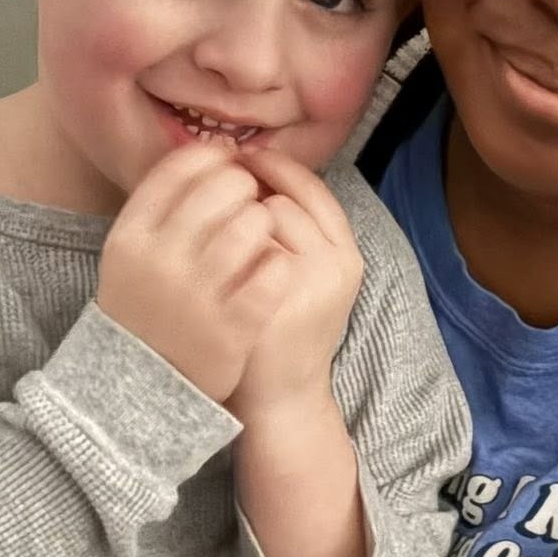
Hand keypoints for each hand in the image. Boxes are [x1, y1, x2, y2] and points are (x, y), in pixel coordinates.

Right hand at [97, 142, 290, 401]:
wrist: (137, 393)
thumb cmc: (142, 311)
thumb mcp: (129, 256)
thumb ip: (160, 207)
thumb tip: (216, 152)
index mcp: (130, 236)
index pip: (180, 168)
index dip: (213, 158)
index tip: (227, 164)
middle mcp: (159, 260)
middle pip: (222, 188)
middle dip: (245, 187)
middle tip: (250, 201)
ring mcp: (196, 296)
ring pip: (253, 224)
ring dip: (266, 223)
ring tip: (261, 237)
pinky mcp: (232, 328)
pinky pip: (274, 272)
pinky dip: (278, 265)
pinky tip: (271, 271)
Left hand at [226, 149, 363, 425]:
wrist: (282, 396)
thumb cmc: (287, 328)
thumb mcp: (314, 276)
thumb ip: (299, 228)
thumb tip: (254, 163)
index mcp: (347, 255)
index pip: (312, 188)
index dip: (275, 169)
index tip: (242, 160)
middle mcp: (333, 267)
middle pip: (282, 201)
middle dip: (248, 199)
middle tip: (222, 206)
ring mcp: (301, 288)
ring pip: (256, 227)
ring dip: (230, 227)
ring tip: (218, 247)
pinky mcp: (267, 308)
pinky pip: (234, 258)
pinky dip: (217, 258)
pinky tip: (210, 270)